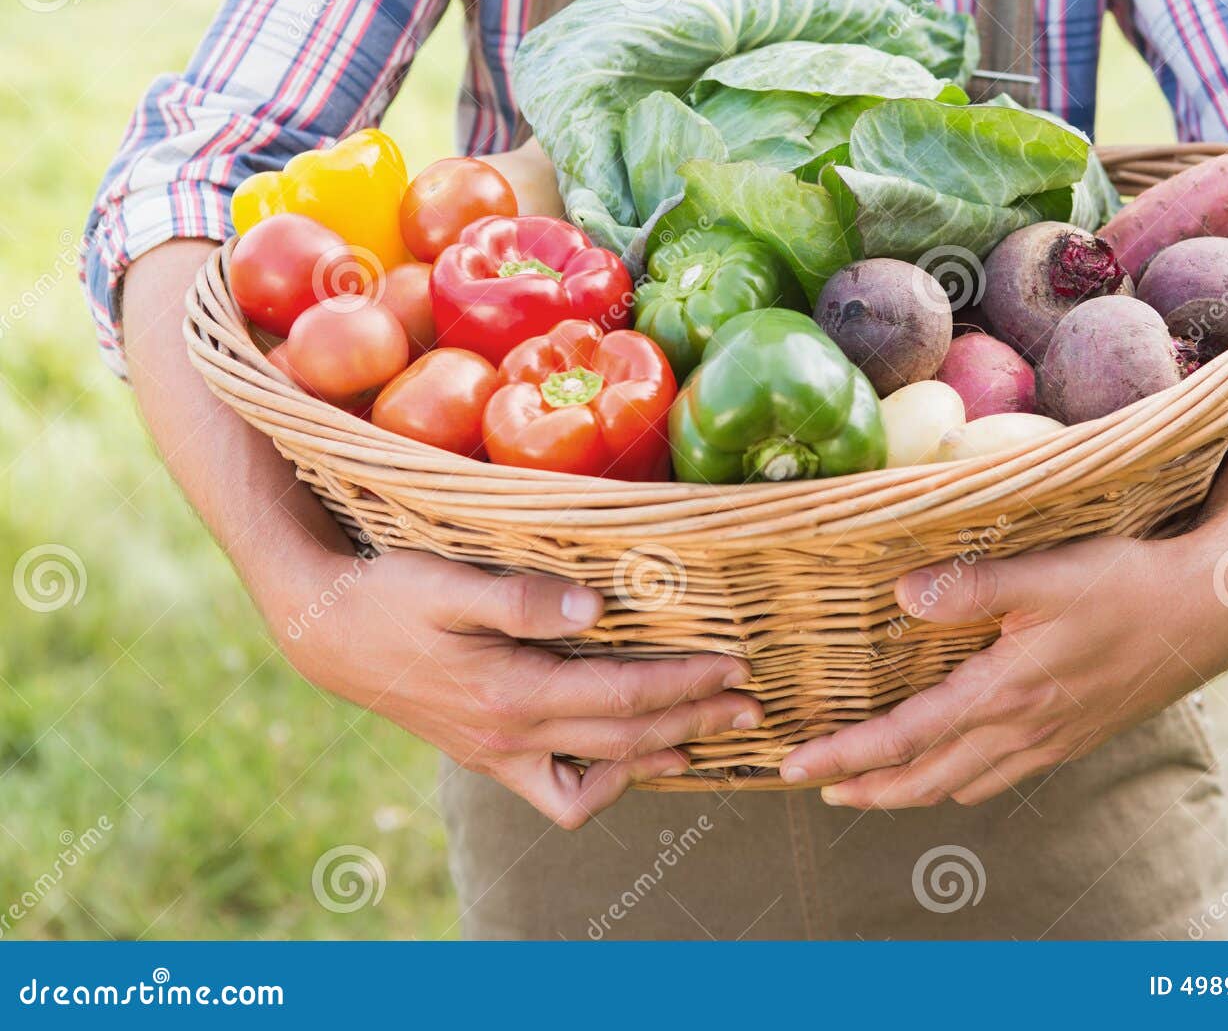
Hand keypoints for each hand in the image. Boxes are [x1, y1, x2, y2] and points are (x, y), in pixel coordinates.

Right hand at [271, 549, 759, 828]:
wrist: (327, 632)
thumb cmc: (391, 596)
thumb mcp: (450, 584)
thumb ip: (522, 600)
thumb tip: (594, 608)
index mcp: (511, 695)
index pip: (623, 697)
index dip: (685, 683)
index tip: (736, 666)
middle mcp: (510, 739)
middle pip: (626, 742)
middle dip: (696, 723)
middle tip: (752, 707)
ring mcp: (498, 755)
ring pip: (597, 780)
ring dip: (659, 758)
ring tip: (705, 739)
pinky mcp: (487, 756)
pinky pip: (559, 792)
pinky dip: (603, 779)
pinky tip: (628, 757)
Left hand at [778, 531, 1227, 807]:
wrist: (1210, 613)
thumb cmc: (1128, 584)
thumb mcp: (1049, 574)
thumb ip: (972, 586)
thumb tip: (901, 593)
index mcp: (1005, 692)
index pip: (905, 736)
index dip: (846, 753)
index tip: (795, 764)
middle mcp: (1024, 729)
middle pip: (927, 779)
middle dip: (867, 787)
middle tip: (819, 786)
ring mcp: (1053, 740)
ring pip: (965, 785)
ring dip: (910, 791)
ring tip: (872, 785)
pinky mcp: (1076, 736)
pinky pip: (1003, 776)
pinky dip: (961, 781)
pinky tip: (956, 768)